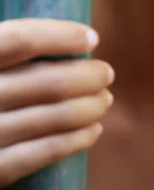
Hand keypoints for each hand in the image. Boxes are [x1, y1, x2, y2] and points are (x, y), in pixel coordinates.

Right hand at [0, 18, 113, 186]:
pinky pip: (39, 155)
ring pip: (51, 118)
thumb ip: (4, 45)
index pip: (20, 38)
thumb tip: (66, 34)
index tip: (92, 36)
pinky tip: (93, 131)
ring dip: (89, 107)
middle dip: (87, 76)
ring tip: (105, 99)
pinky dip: (73, 141)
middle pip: (46, 81)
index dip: (61, 35)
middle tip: (107, 73)